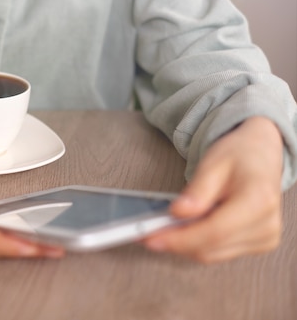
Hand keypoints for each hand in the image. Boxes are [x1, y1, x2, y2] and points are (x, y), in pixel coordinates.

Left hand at [144, 116, 283, 262]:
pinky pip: (219, 253)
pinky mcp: (260, 243)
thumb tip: (178, 213)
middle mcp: (266, 224)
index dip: (179, 239)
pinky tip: (183, 229)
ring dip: (183, 245)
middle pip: (211, 248)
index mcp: (258, 201)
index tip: (150, 238)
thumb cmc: (238, 154)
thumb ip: (197, 191)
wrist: (260, 155)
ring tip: (160, 228)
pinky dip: (197, 244)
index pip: (214, 232)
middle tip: (144, 233)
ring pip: (212, 255)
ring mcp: (265, 237)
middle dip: (175, 242)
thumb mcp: (213, 163)